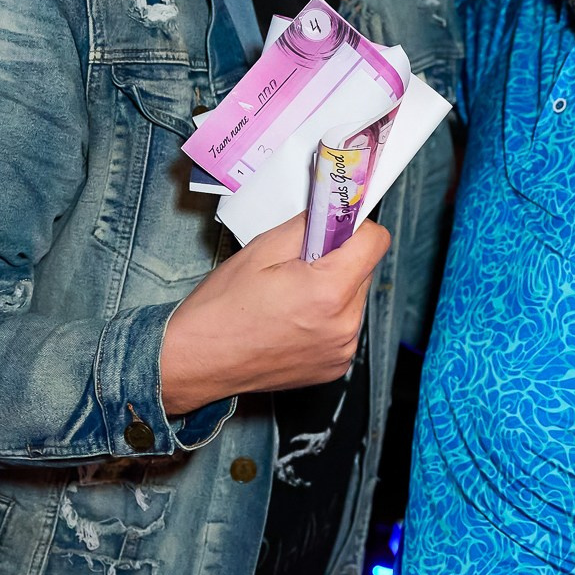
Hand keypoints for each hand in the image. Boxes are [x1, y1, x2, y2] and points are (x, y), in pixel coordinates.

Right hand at [160, 212, 390, 414]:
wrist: (198, 361)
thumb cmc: (222, 309)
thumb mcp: (262, 249)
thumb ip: (309, 224)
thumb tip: (335, 209)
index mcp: (329, 292)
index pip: (376, 241)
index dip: (353, 227)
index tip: (333, 228)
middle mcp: (343, 325)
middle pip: (365, 269)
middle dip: (338, 259)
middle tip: (298, 265)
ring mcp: (342, 350)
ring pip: (355, 298)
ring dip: (334, 290)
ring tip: (292, 296)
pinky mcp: (336, 366)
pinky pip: (345, 326)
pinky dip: (327, 317)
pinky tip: (294, 319)